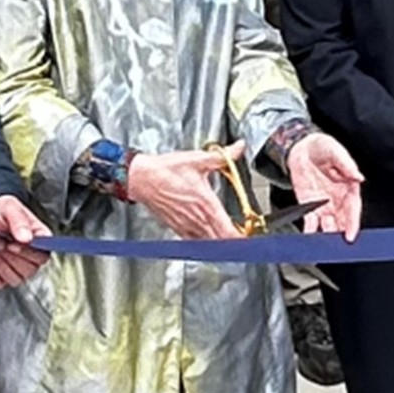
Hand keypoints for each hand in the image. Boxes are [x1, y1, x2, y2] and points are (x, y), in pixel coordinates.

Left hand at [0, 190, 52, 289]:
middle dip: (8, 256)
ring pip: (14, 279)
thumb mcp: (9, 207)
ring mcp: (17, 268)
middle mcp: (31, 256)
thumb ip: (19, 220)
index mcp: (39, 239)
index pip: (43, 257)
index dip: (27, 253)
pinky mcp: (1, 275)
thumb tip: (27, 238)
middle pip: (28, 271)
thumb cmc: (0, 211)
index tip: (12, 244)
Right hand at [122, 145, 248, 241]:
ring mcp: (186, 226)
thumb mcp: (198, 159)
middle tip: (245, 238)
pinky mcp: (177, 228)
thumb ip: (223, 157)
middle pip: (222, 242)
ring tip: (229, 237)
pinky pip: (195, 242)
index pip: (229, 231)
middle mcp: (197, 219)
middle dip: (235, 243)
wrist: (142, 178)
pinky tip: (209, 236)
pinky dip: (205, 243)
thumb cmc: (166, 170)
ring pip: (209, 245)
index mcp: (206, 204)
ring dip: (221, 243)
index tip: (252, 236)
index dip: (243, 239)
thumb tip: (240, 147)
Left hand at [287, 128, 365, 242]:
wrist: (302, 147)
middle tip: (338, 245)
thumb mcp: (334, 150)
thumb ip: (346, 164)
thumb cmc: (323, 148)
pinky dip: (310, 229)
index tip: (350, 234)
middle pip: (342, 221)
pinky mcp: (309, 205)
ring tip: (325, 244)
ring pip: (328, 224)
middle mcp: (337, 199)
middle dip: (341, 234)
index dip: (352, 223)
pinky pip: (310, 220)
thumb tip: (358, 177)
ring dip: (327, 235)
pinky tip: (309, 236)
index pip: (353, 209)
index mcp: (348, 187)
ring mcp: (323, 204)